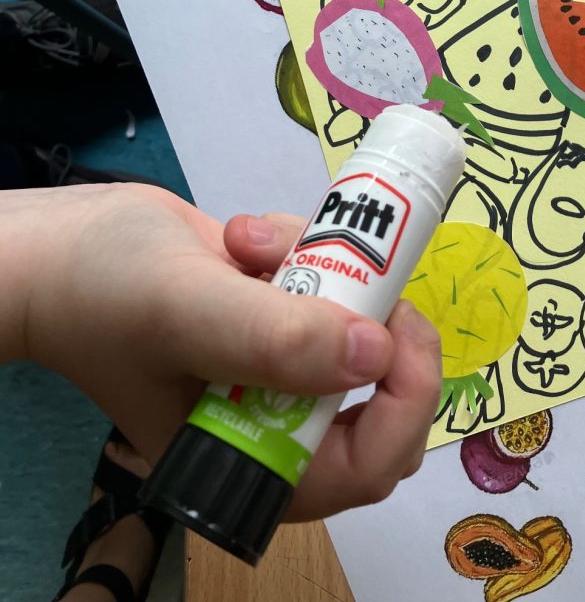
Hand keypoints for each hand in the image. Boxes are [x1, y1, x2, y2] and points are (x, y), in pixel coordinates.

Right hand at [5, 185, 440, 521]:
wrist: (62, 246)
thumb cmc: (106, 291)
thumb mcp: (186, 311)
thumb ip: (274, 340)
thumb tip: (375, 355)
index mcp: (253, 462)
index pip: (365, 466)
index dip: (404, 405)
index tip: (399, 329)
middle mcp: (273, 424)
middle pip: (379, 396)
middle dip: (372, 321)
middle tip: (359, 268)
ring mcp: (276, 368)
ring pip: (355, 323)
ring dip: (321, 268)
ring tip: (249, 243)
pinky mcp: (275, 316)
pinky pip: (326, 282)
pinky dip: (298, 246)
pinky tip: (239, 236)